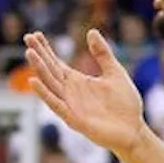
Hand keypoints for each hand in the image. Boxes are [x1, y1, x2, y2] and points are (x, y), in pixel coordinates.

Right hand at [24, 30, 145, 159]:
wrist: (135, 131)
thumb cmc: (125, 105)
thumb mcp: (115, 73)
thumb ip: (103, 54)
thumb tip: (92, 31)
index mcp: (78, 82)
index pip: (56, 63)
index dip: (45, 50)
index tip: (35, 34)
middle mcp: (70, 93)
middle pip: (49, 71)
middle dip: (38, 55)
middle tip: (27, 38)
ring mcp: (71, 106)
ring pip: (50, 86)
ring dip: (39, 70)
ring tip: (30, 54)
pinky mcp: (76, 120)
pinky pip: (57, 106)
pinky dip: (46, 95)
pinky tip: (34, 81)